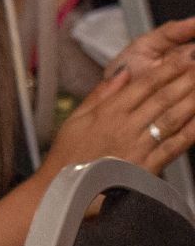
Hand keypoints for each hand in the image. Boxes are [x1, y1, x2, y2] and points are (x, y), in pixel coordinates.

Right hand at [46, 17, 194, 173]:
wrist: (64, 189)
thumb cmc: (69, 154)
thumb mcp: (77, 118)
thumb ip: (100, 94)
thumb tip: (123, 73)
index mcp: (108, 112)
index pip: (143, 85)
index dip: (167, 69)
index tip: (184, 56)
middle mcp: (125, 126)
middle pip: (162, 98)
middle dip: (186, 79)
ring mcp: (137, 146)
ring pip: (171, 119)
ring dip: (192, 101)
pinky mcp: (146, 167)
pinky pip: (172, 147)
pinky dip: (190, 134)